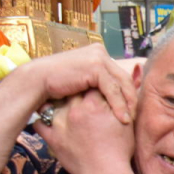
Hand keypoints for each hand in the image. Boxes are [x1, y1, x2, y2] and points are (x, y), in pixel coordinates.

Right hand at [18, 44, 135, 124]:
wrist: (37, 81)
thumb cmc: (57, 86)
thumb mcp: (83, 83)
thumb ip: (98, 85)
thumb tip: (116, 99)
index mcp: (98, 54)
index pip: (120, 76)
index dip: (128, 95)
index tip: (132, 112)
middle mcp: (100, 52)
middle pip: (125, 79)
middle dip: (132, 100)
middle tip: (135, 119)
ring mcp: (98, 57)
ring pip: (122, 84)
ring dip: (128, 104)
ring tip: (131, 121)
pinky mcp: (95, 66)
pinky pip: (113, 89)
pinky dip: (119, 105)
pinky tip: (123, 119)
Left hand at [33, 89, 135, 173]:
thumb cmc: (120, 150)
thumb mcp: (125, 122)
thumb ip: (118, 103)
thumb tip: (115, 90)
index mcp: (93, 105)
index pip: (90, 85)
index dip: (94, 87)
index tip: (95, 92)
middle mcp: (74, 111)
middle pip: (71, 92)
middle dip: (75, 92)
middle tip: (79, 97)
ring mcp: (60, 125)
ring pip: (54, 104)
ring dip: (59, 103)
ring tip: (66, 108)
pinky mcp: (53, 139)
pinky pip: (40, 124)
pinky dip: (42, 120)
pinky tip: (48, 120)